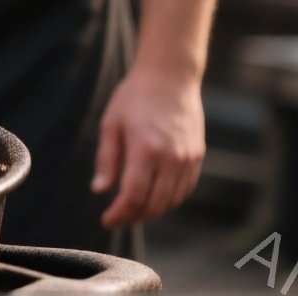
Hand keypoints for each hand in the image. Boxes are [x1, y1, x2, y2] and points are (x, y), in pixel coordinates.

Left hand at [91, 65, 205, 228]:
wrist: (170, 76)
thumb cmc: (135, 96)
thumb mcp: (111, 124)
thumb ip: (107, 160)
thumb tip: (100, 191)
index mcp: (146, 150)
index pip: (134, 196)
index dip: (120, 213)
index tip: (106, 220)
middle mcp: (171, 158)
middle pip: (155, 204)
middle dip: (134, 216)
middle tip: (118, 218)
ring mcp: (188, 158)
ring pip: (172, 200)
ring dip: (152, 211)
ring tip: (133, 210)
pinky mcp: (197, 155)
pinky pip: (185, 189)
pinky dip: (170, 199)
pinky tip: (154, 197)